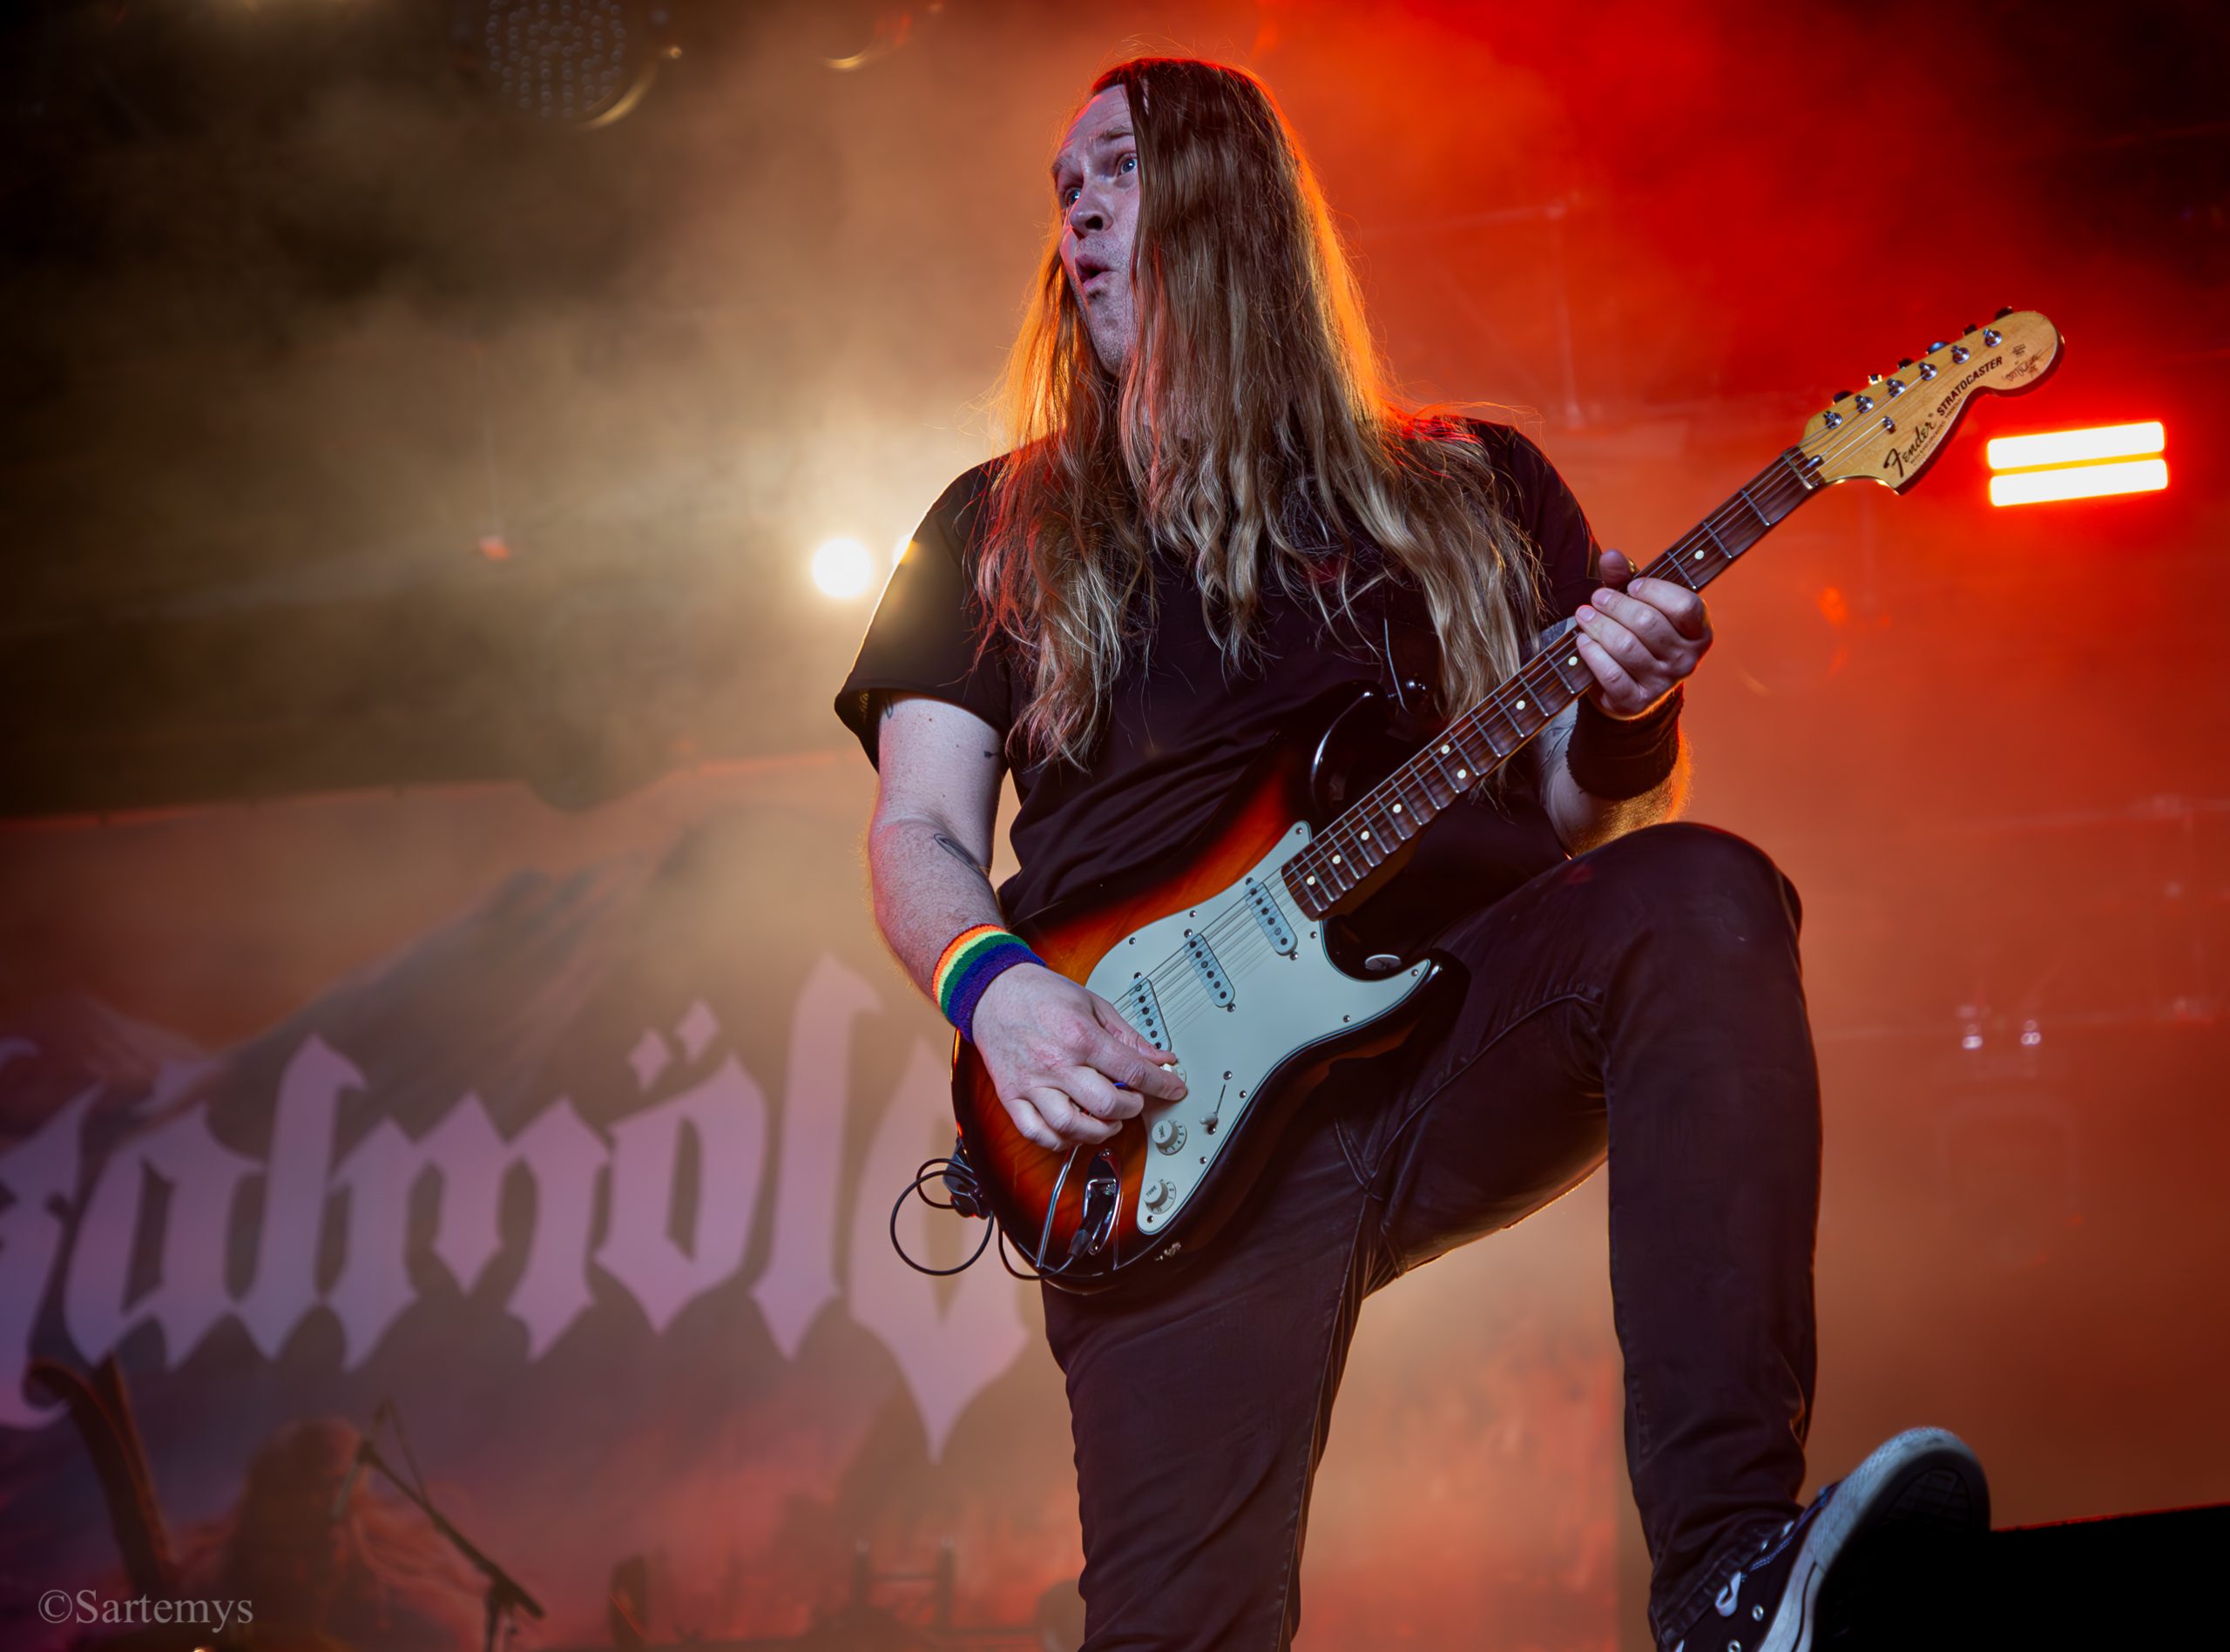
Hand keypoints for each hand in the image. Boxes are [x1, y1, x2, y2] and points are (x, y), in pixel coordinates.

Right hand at [969, 963, 1188, 1149]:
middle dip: (1132, 1109)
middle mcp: (1056, 1064)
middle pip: (1107, 1105)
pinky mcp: (1012, 1096)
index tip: (1173, 1088)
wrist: (992, 990)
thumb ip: (1127, 1035)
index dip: (1161, 1084)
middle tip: (1135, 1101)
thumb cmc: (1040, 994)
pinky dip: (1060, 1140)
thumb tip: (1158, 1057)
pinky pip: (1036, 1133)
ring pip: (1071, 1127)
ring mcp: (1032, 1083)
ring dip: (1099, 1131)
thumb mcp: (1093, 1004)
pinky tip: (1074, 1130)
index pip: (1133, 1071)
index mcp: (1080, 1036)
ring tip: (1108, 1120)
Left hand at [1571, 548, 1712, 717]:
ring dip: (1598, 627)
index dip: (1654, 591)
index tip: (1631, 587)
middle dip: (1615, 605)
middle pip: (1648, 623)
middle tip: (1597, 598)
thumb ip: (1625, 577)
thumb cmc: (1636, 635)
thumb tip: (1611, 556)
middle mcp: (1687, 660)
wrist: (1628, 688)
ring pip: (1625, 646)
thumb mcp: (1636, 603)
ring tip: (1584, 615)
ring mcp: (1663, 684)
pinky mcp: (1636, 702)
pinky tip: (1582, 642)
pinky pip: (1610, 673)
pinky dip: (1592, 654)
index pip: (1685, 605)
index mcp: (1699, 632)